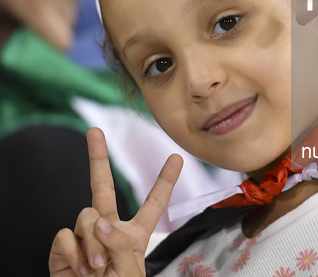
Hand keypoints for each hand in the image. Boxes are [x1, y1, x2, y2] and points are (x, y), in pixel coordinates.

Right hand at [49, 128, 182, 275]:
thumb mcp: (129, 271)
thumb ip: (119, 243)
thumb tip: (100, 221)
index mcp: (134, 235)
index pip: (154, 203)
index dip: (165, 180)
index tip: (177, 157)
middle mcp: (109, 229)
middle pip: (103, 187)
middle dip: (97, 158)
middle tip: (93, 131)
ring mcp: (84, 236)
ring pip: (86, 215)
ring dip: (92, 242)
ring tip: (96, 267)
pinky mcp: (64, 248)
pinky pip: (65, 234)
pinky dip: (73, 253)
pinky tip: (79, 269)